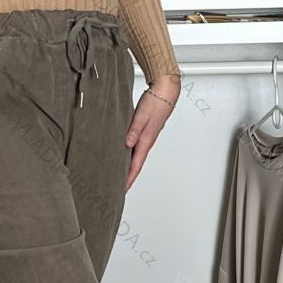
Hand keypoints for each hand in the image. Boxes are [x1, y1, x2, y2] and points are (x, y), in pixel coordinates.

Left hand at [124, 74, 179, 188]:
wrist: (165, 92)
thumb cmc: (155, 102)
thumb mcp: (141, 116)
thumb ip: (133, 130)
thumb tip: (127, 145)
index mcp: (145, 141)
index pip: (135, 165)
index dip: (128, 179)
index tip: (121, 190)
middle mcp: (146, 142)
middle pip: (135, 165)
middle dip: (127, 177)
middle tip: (116, 188)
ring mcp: (146, 138)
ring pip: (135, 157)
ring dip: (127, 167)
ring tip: (117, 175)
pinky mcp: (144, 132)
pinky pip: (135, 148)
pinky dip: (128, 155)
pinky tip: (122, 155)